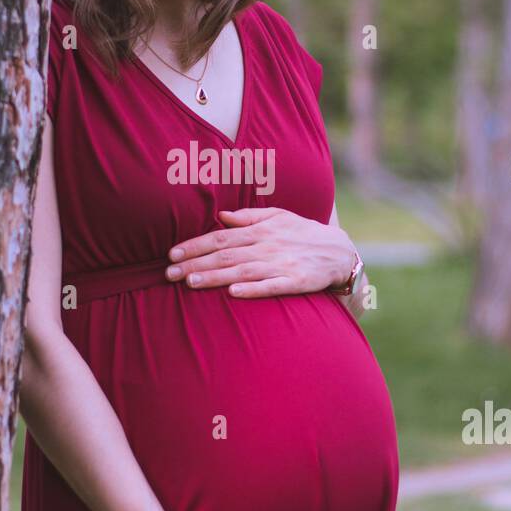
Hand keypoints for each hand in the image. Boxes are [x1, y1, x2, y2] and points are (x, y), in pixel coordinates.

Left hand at [165, 206, 356, 298]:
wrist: (341, 252)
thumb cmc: (303, 234)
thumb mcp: (278, 217)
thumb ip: (249, 217)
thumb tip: (221, 216)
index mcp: (261, 230)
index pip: (221, 238)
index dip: (195, 245)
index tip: (171, 254)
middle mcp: (268, 246)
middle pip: (226, 255)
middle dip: (196, 264)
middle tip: (169, 274)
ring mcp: (283, 264)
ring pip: (243, 271)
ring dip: (216, 277)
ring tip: (191, 283)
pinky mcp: (298, 282)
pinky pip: (273, 286)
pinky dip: (253, 289)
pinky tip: (234, 294)